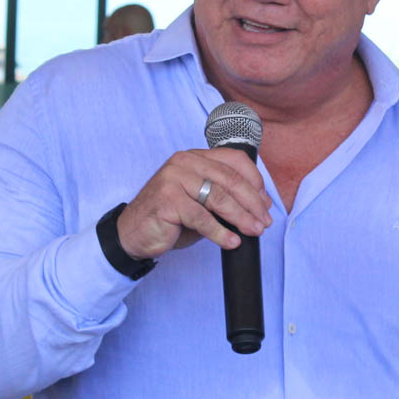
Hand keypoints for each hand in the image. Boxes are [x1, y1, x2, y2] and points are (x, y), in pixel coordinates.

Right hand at [116, 147, 269, 260]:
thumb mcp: (201, 203)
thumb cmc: (170, 218)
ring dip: (241, 217)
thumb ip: (224, 198)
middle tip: (264, 222)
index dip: (255, 181)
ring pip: (218, 198)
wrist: (133, 233)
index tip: (265, 203)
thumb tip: (259, 207)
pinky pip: (202, 218)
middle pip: (230, 179)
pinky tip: (232, 242)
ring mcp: (174, 179)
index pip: (234, 159)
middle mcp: (184, 162)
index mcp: (195, 157)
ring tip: (254, 231)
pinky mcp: (167, 200)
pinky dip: (220, 232)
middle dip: (252, 203)